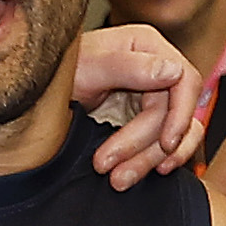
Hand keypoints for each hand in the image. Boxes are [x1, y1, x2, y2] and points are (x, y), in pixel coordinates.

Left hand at [68, 23, 212, 188]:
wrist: (38, 92)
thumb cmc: (58, 71)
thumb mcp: (87, 68)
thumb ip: (127, 67)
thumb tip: (173, 70)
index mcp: (148, 47)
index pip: (186, 81)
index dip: (180, 116)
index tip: (165, 143)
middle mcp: (156, 69)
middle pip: (175, 116)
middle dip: (148, 148)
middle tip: (115, 171)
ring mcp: (152, 95)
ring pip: (174, 135)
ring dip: (150, 161)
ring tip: (120, 179)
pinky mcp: (145, 119)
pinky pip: (164, 144)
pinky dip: (155, 160)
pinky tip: (139, 172)